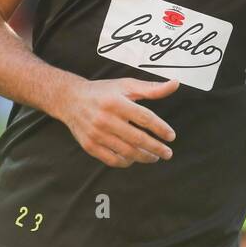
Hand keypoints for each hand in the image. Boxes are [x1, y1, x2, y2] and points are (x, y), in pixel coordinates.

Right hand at [56, 77, 178, 167]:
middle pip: (137, 138)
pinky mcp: (89, 145)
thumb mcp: (126, 85)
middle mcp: (105, 118)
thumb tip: (175, 84)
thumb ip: (151, 88)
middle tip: (168, 153)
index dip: (161, 128)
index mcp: (116, 102)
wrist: (70, 99)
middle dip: (156, 148)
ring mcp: (96, 134)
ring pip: (126, 152)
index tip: (171, 136)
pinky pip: (112, 160)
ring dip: (144, 157)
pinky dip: (126, 162)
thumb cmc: (102, 92)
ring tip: (154, 157)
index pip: (144, 118)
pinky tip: (134, 159)